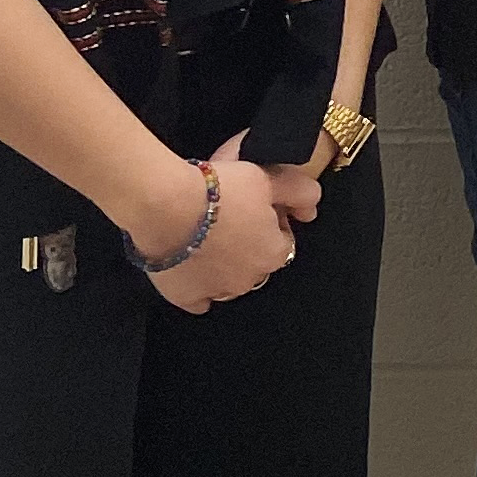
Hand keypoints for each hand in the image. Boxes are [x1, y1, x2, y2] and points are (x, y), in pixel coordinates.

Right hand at [138, 133, 322, 312]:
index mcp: (273, 253)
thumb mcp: (269, 178)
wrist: (166, 206)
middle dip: (248, 244)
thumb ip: (300, 192)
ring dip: (225, 265)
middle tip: (229, 217)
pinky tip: (192, 266)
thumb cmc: (222, 190)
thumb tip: (311, 210)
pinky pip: (199, 298)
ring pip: (229, 281)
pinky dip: (198, 286)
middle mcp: (249, 280)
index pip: (282, 240)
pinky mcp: (184, 298)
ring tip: (207, 237)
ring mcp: (216, 292)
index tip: (255, 207)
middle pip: (256, 261)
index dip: (271, 222)